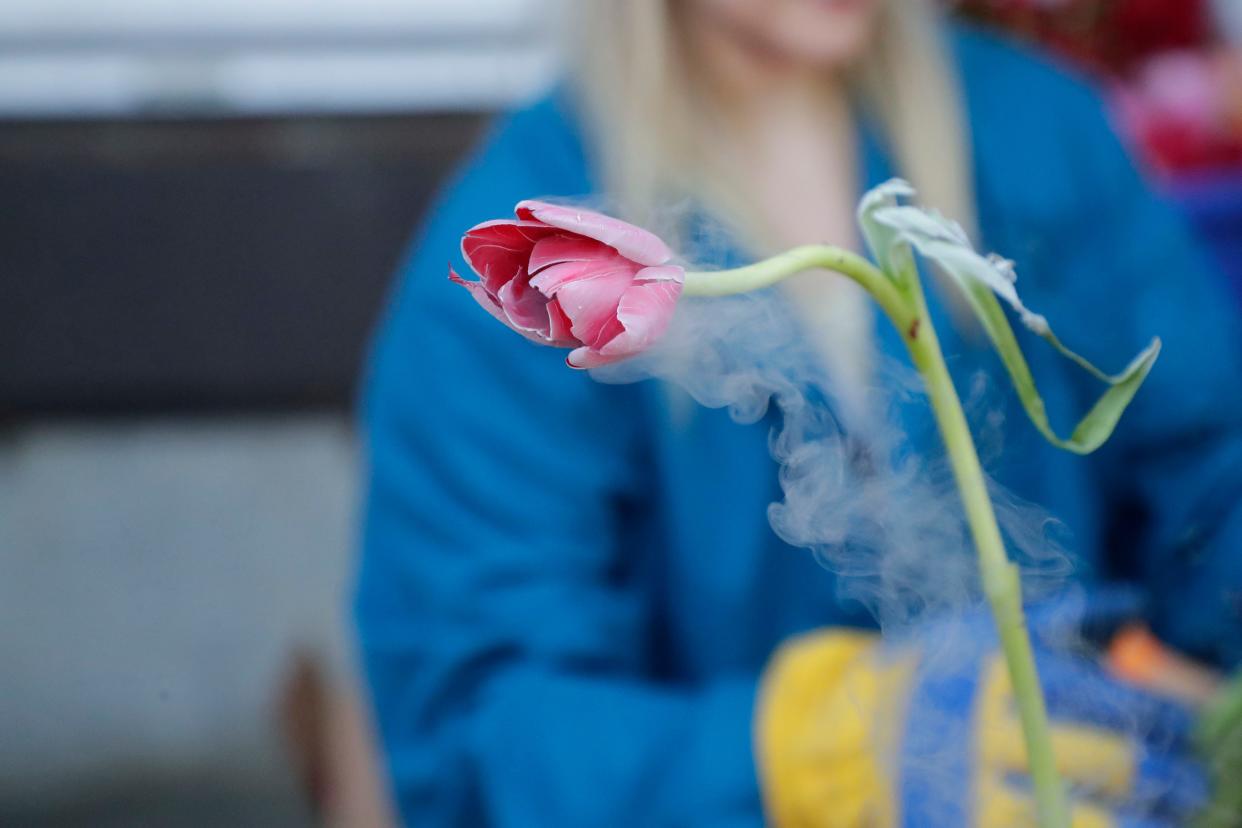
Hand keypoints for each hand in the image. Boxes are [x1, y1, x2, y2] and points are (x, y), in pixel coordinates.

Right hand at [757, 599, 1207, 826]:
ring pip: (1082, 812)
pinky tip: (1106, 826)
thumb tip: (1127, 602)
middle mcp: (984, 727)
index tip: (1187, 724)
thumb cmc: (926, 673)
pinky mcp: (965, 825)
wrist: (844, 735)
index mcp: (990, 669)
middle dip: (1158, 771)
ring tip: (1166, 814)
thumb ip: (1046, 617)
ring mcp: (973, 784)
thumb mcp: (971, 629)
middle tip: (1189, 777)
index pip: (1097, 691)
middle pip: (1101, 756)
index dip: (1154, 710)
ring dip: (1136, 816)